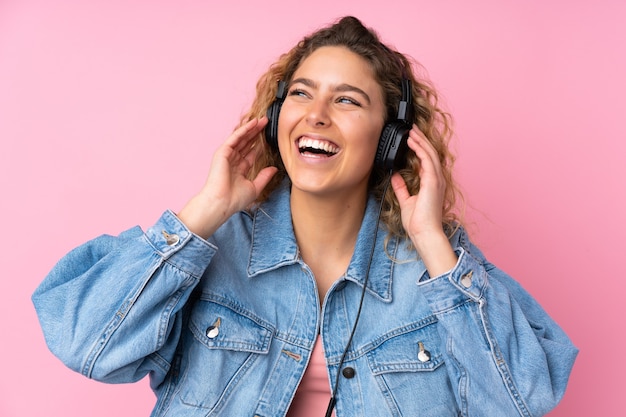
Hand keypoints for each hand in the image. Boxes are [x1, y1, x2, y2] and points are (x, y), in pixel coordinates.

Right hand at [177, 117, 277, 238]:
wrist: (222, 203)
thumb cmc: (235, 199)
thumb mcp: (255, 187)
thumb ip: (264, 177)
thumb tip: (274, 169)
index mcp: (239, 169)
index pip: (251, 153)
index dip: (260, 145)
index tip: (270, 137)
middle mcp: (233, 161)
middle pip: (247, 143)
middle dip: (257, 133)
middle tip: (267, 123)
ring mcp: (227, 156)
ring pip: (242, 138)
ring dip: (252, 128)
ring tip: (262, 120)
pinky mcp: (223, 152)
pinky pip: (235, 138)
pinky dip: (244, 130)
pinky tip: (253, 123)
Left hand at [391, 125, 456, 275]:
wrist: (424, 233)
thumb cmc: (418, 222)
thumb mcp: (406, 201)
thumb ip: (401, 188)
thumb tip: (395, 176)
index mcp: (431, 184)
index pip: (426, 161)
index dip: (420, 148)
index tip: (411, 139)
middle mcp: (436, 180)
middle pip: (430, 153)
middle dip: (421, 140)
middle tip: (411, 128)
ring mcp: (436, 180)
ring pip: (429, 153)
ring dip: (420, 140)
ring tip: (411, 130)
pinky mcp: (433, 181)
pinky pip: (427, 160)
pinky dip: (420, 149)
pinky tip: (412, 141)